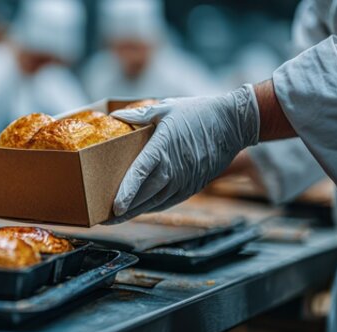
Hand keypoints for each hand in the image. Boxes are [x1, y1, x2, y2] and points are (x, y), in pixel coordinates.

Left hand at [108, 84, 260, 220]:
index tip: (115, 207)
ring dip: (136, 211)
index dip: (126, 192)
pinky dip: (152, 207)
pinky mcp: (192, 186)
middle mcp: (174, 168)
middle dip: (123, 209)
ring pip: (155, 202)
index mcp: (162, 148)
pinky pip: (168, 201)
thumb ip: (138, 115)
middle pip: (144, 195)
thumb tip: (115, 115)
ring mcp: (184, 180)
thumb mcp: (166, 108)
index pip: (140, 174)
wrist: (233, 123)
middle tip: (103, 218)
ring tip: (117, 218)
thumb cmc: (198, 113)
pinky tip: (139, 209)